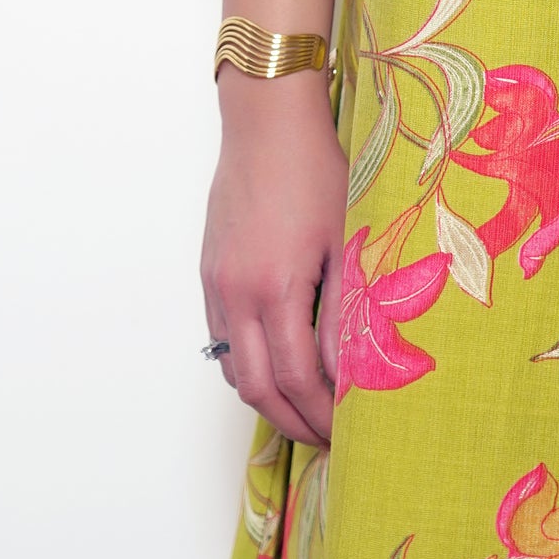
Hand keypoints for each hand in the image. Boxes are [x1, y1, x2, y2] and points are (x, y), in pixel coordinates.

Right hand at [201, 70, 346, 446]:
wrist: (265, 120)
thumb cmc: (316, 169)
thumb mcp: (345, 239)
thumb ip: (344, 311)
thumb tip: (348, 373)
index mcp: (276, 287)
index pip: (297, 378)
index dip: (323, 414)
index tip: (349, 430)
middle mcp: (236, 294)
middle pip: (258, 389)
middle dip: (294, 422)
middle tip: (328, 438)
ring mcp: (217, 285)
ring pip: (234, 369)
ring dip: (268, 399)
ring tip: (306, 409)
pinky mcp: (209, 273)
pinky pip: (221, 341)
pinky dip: (247, 366)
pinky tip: (277, 366)